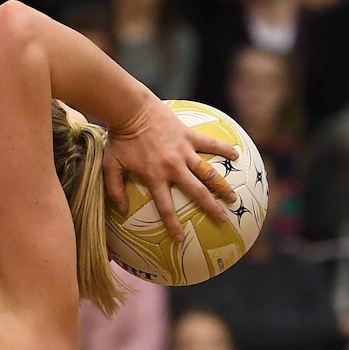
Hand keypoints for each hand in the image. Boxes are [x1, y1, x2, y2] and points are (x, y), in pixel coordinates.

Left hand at [103, 96, 238, 241]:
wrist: (131, 110)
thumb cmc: (119, 139)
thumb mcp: (110, 166)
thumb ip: (115, 189)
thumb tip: (121, 210)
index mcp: (154, 177)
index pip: (166, 207)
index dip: (173, 225)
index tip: (181, 239)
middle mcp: (173, 167)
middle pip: (197, 192)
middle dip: (211, 208)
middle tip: (223, 220)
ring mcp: (184, 151)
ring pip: (209, 171)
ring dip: (223, 185)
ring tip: (234, 197)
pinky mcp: (189, 135)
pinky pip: (211, 143)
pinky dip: (225, 149)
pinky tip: (237, 155)